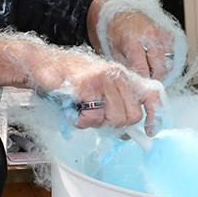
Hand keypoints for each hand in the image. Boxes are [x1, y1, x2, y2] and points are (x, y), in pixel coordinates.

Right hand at [27, 45, 163, 132]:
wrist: (42, 64)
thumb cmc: (70, 80)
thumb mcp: (100, 89)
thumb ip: (117, 105)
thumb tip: (133, 133)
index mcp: (123, 76)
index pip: (152, 94)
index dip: (155, 116)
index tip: (150, 132)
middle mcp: (118, 75)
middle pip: (132, 116)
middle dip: (115, 125)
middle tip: (97, 117)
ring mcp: (103, 79)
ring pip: (115, 119)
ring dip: (96, 122)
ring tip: (83, 109)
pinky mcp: (87, 86)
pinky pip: (92, 118)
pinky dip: (81, 120)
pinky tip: (74, 107)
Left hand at [102, 9, 176, 81]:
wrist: (119, 10)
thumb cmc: (114, 30)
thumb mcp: (113, 51)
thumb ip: (126, 67)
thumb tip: (136, 82)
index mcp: (133, 41)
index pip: (143, 69)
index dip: (143, 81)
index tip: (141, 86)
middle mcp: (149, 36)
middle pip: (160, 67)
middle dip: (155, 78)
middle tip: (148, 82)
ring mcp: (160, 33)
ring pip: (169, 61)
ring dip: (162, 69)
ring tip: (151, 71)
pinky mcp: (167, 32)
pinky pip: (172, 52)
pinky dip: (166, 58)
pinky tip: (155, 59)